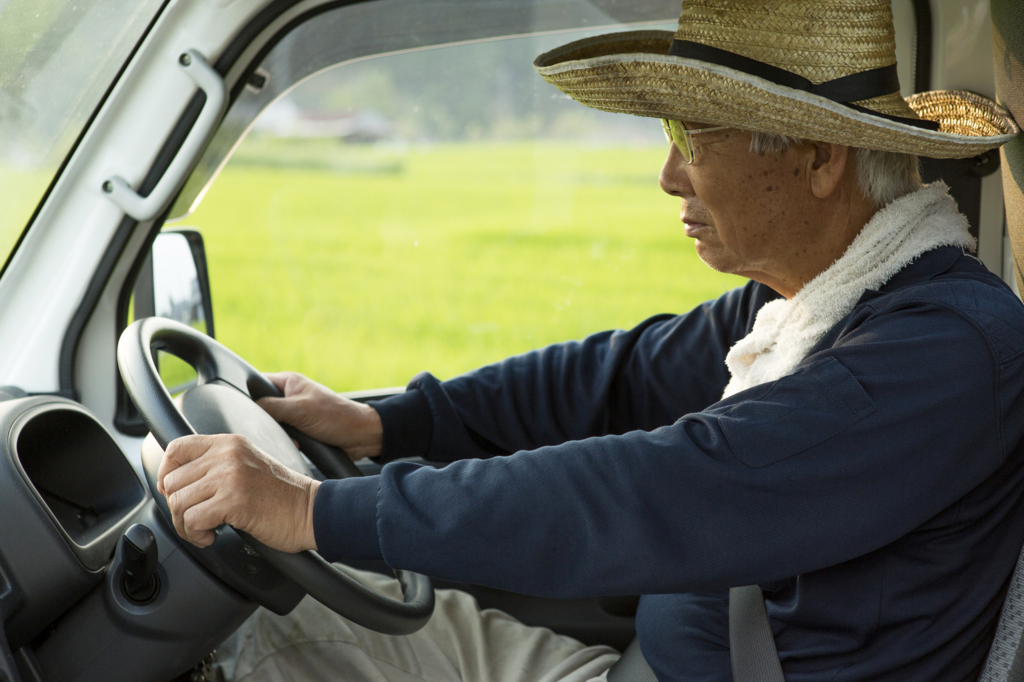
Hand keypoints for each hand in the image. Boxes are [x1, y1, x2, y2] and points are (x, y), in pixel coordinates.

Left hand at [152, 433, 319, 551]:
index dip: (166, 472)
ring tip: (204, 530)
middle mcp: (227, 454)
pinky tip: (212, 536)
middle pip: (172, 481)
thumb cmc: (282, 495)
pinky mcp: (233, 501)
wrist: (310, 510)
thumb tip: (178, 481)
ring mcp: (230, 476)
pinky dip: (196, 535)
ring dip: (186, 525)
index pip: (176, 448)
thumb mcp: (247, 464)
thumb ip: (217, 464)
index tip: (173, 491)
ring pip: (178, 502)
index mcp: (229, 443)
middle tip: (194, 520)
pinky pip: (192, 520)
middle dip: (177, 508)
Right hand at [257, 372, 382, 459]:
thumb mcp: (299, 409)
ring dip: (279, 434)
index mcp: (289, 382)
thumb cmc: (335, 416)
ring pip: (273, 425)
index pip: (258, 383)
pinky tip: (298, 445)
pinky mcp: (301, 429)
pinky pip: (285, 436)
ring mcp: (295, 413)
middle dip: (266, 421)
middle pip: (262, 408)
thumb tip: (250, 409)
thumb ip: (272, 407)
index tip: (243, 410)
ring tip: (292, 437)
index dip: (248, 395)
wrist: (361, 436)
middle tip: (273, 427)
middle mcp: (290, 396)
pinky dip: (288, 442)